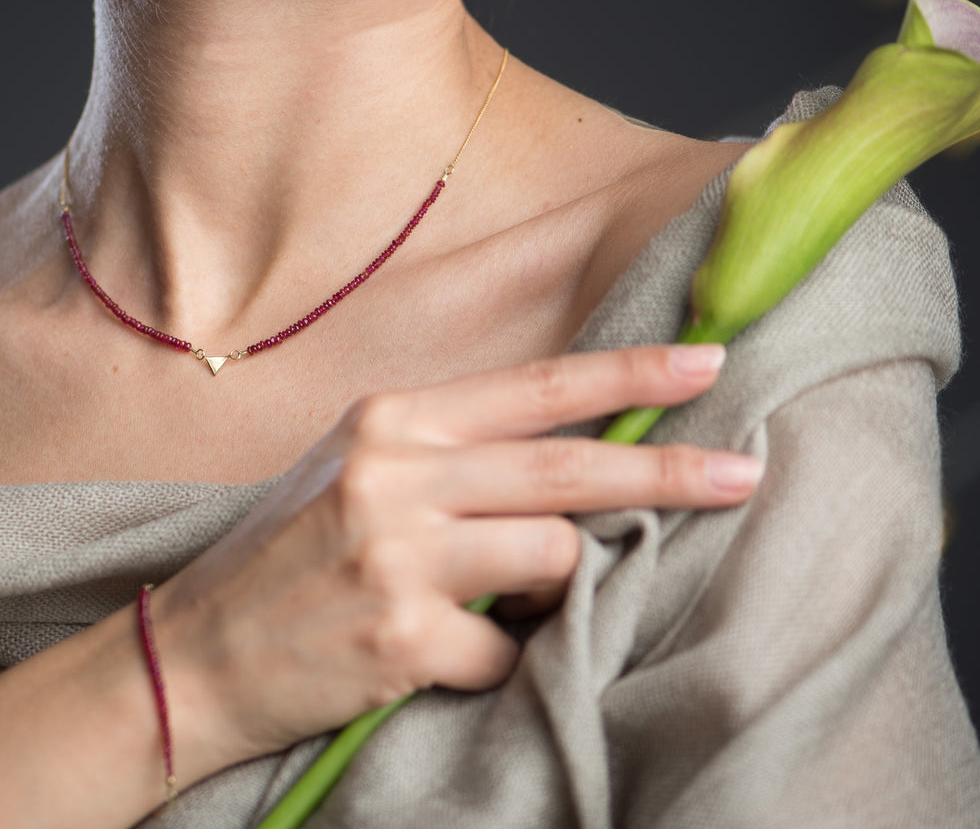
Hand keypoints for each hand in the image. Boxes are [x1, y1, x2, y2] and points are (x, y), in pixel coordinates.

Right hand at [153, 344, 761, 780]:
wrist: (196, 647)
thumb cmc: (292, 546)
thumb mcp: (362, 465)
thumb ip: (458, 451)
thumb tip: (569, 450)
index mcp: (394, 419)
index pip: (536, 388)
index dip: (626, 377)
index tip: (703, 364)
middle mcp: (397, 474)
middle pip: (566, 467)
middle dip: (667, 471)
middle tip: (741, 472)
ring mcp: (397, 555)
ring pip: (550, 554)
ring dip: (551, 583)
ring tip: (495, 595)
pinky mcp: (401, 637)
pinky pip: (505, 648)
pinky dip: (494, 656)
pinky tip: (439, 651)